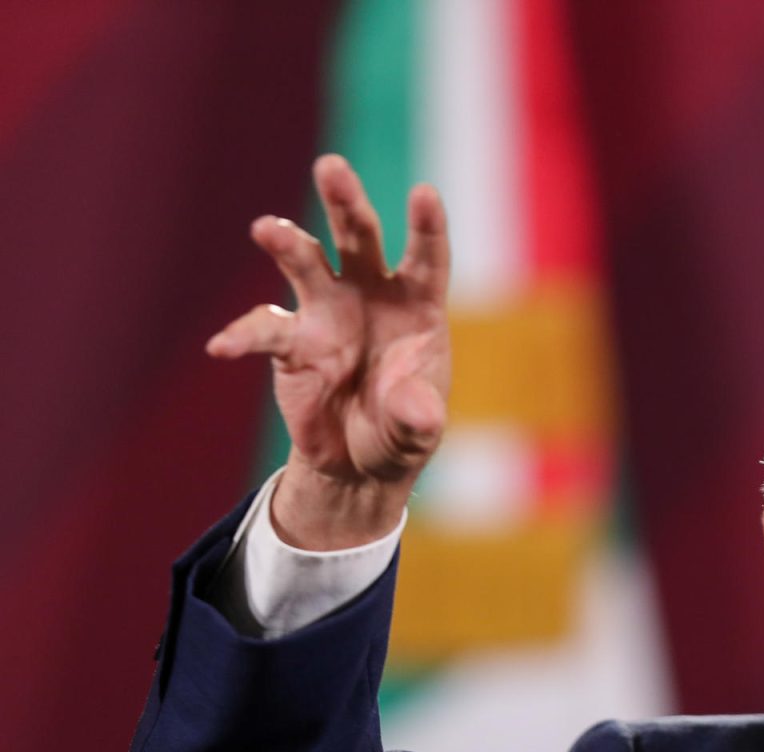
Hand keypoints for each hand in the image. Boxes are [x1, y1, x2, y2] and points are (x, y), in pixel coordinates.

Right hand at [208, 154, 450, 548]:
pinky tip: (223, 347)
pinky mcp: (290, 341)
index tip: (424, 193)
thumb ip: (419, 416)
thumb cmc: (402, 428)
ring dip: (287, 242)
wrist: (360, 459)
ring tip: (267, 229)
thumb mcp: (419, 431)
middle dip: (345, 202)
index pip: (426, 257)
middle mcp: (370, 293)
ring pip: (305, 262)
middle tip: (330, 167)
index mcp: (416, 305)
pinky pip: (262, 330)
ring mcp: (326, 311)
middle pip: (358, 237)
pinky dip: (242, 336)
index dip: (426, 227)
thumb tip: (416, 408)